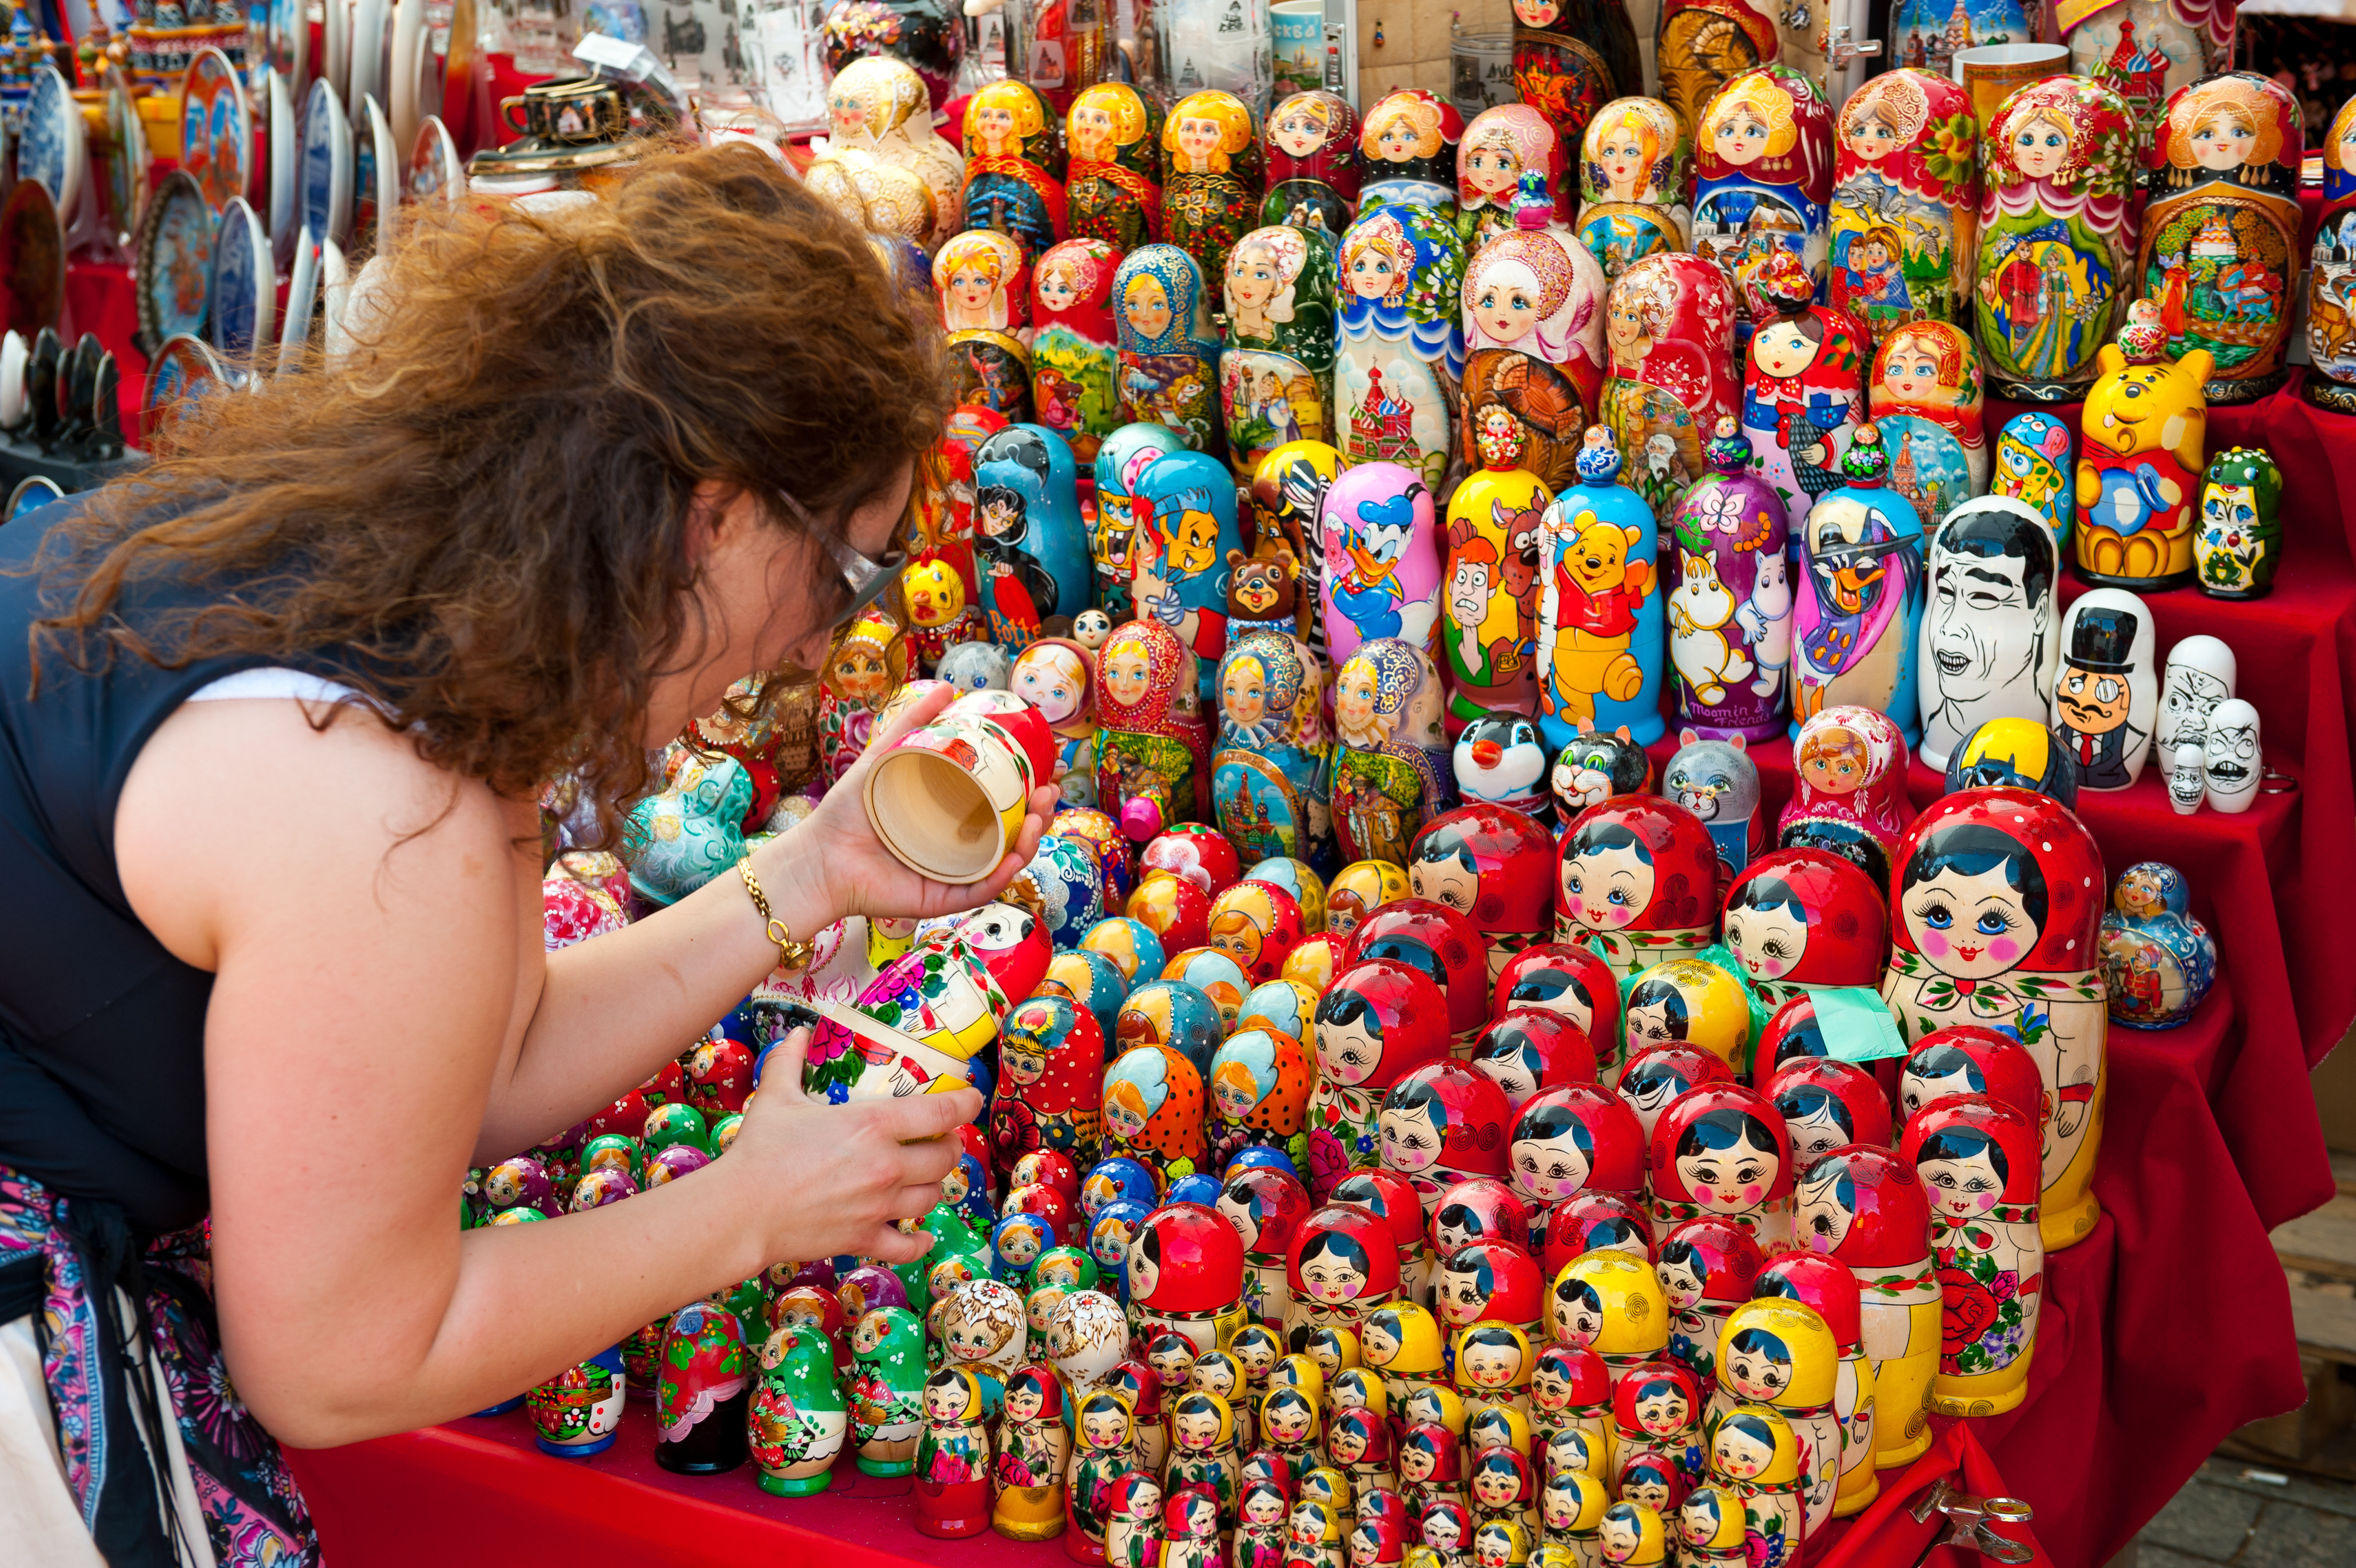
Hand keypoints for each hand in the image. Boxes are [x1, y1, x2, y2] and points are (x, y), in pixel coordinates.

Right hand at [727, 1027, 980, 1265]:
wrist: (739, 1210)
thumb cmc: (759, 1151)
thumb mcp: (776, 1097)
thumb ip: (790, 1061)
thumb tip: (800, 1033)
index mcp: (873, 1125)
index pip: (941, 1112)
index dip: (965, 1104)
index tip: (973, 1099)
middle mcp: (887, 1166)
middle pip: (944, 1157)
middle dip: (949, 1147)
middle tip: (942, 1142)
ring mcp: (879, 1206)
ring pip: (932, 1197)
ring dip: (935, 1185)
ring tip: (925, 1177)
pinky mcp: (865, 1239)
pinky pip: (908, 1246)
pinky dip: (919, 1240)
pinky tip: (920, 1233)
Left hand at [778, 681, 1059, 926]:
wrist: (820, 857)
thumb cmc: (847, 811)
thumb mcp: (883, 756)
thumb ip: (913, 723)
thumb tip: (947, 687)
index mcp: (951, 817)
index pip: (1002, 803)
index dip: (1030, 787)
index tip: (1046, 767)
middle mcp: (959, 846)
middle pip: (1014, 832)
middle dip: (1041, 813)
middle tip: (1049, 790)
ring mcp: (955, 874)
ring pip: (1007, 861)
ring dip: (1032, 840)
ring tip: (1039, 815)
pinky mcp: (945, 898)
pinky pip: (983, 889)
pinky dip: (1004, 875)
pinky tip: (1015, 856)